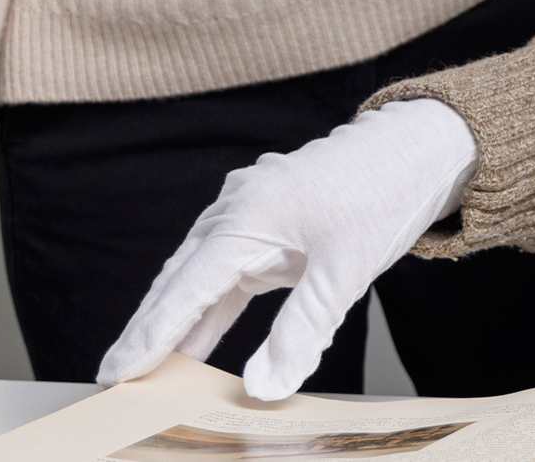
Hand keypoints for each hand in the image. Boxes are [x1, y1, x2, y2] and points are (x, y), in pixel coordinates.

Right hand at [98, 99, 478, 399]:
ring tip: (144, 368)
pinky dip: (209, 307)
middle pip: (180, 279)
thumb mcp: (347, 268)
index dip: (150, 335)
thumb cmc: (385, 194)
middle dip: (147, 330)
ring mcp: (250, 212)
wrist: (420, 146)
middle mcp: (238, 208)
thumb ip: (304, 329)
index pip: (186, 287)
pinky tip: (192, 339)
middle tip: (114, 379)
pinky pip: (227, 272)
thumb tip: (264, 387)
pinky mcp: (268, 223)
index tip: (117, 373)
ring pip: (199, 276)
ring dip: (175, 320)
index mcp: (248, 214)